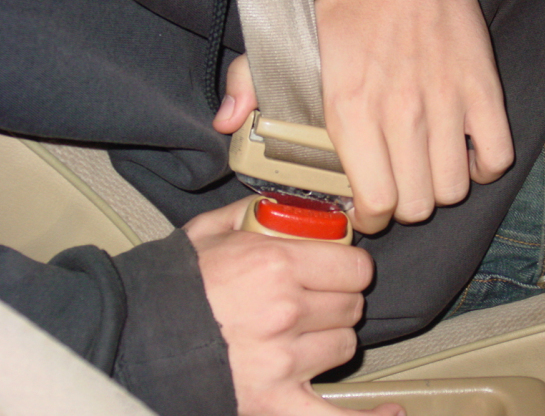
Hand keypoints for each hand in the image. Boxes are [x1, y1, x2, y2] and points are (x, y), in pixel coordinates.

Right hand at [185, 197, 403, 415]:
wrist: (131, 337)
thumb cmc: (172, 286)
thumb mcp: (209, 231)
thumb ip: (255, 211)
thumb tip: (292, 207)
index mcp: (274, 264)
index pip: (355, 267)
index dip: (348, 267)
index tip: (337, 270)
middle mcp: (285, 310)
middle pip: (352, 306)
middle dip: (337, 300)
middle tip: (310, 301)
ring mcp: (283, 360)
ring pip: (345, 346)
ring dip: (330, 340)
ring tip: (297, 336)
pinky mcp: (274, 402)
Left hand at [214, 0, 512, 234]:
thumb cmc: (350, 10)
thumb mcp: (289, 41)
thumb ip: (249, 83)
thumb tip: (226, 124)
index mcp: (352, 109)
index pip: (374, 200)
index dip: (370, 217)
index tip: (367, 209)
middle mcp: (402, 114)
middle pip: (416, 205)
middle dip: (402, 209)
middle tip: (393, 192)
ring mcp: (448, 104)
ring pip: (453, 189)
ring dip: (437, 192)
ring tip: (423, 175)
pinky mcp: (483, 92)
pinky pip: (495, 158)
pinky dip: (482, 170)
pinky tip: (463, 158)